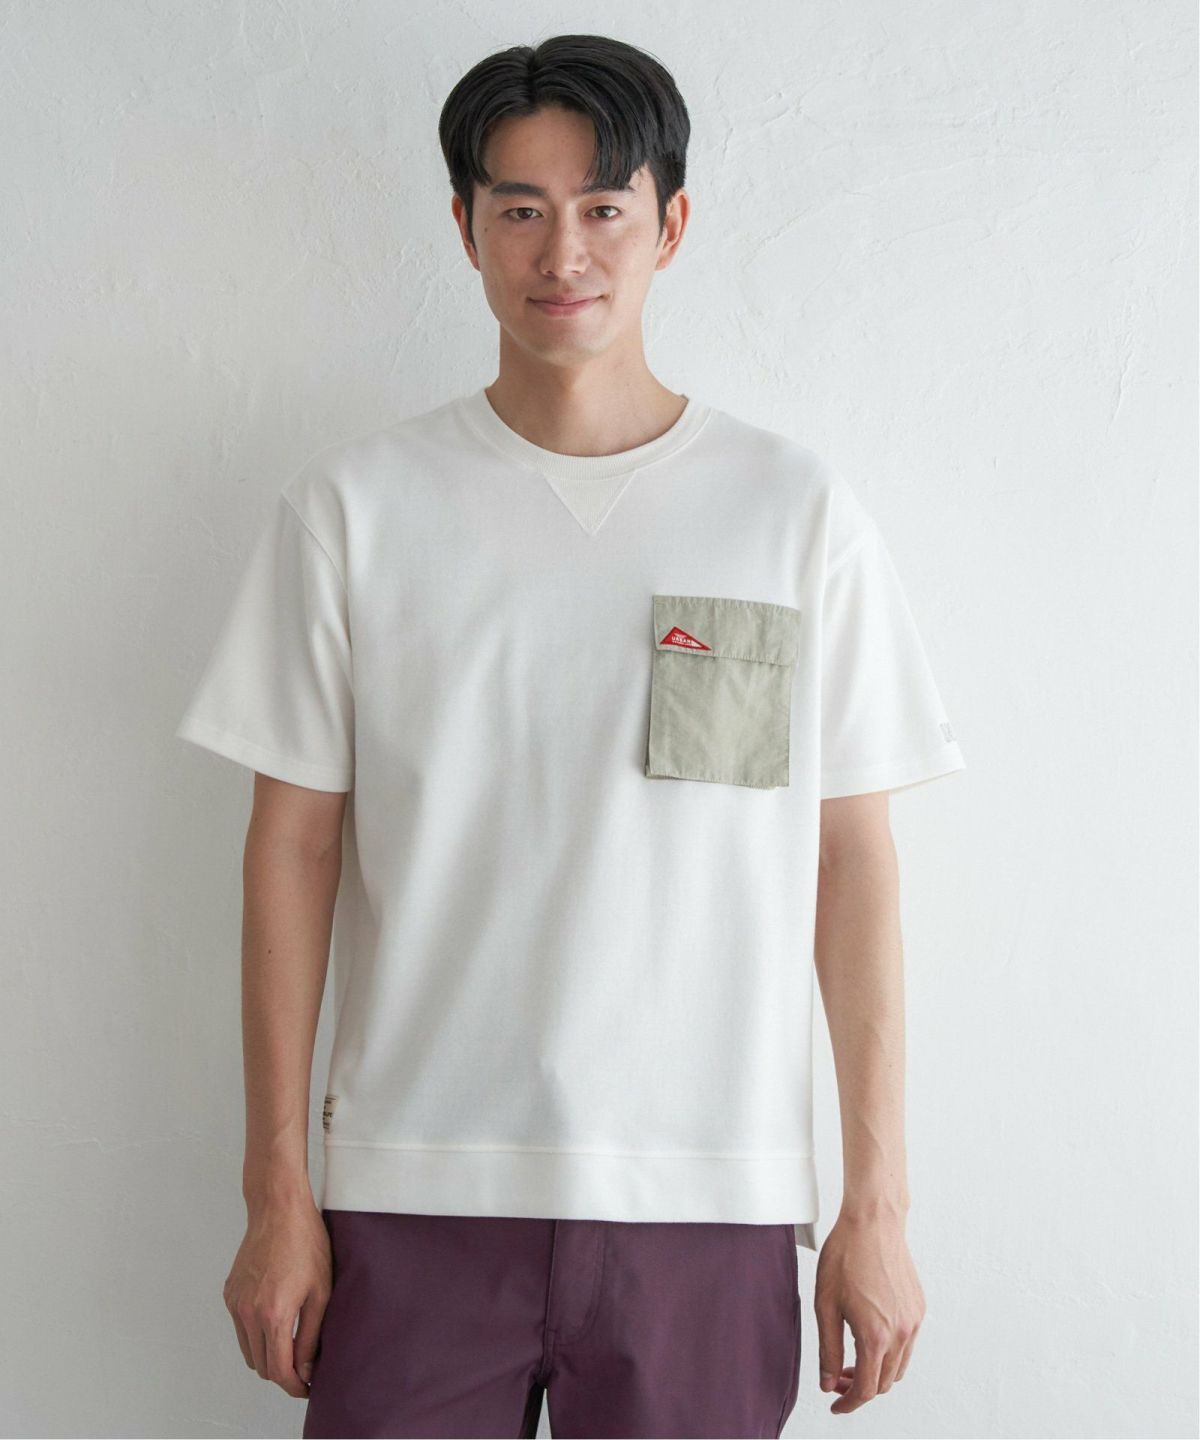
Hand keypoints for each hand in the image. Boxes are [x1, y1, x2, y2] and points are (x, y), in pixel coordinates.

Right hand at [223, 1197, 332, 1397]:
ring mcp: (235, 1304)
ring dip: (268, 1355)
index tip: (308, 1388)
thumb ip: (311, 1335)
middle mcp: (248, 1313)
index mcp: (273, 1315)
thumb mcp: (321, 1291)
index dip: (295, 1386)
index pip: (279, 1371)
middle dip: (283, 1373)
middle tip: (305, 1368)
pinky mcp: (230, 1294)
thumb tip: (306, 1370)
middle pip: (262, 1366)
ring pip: (249, 1351)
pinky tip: (277, 1318)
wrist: (278, 1208)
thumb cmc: (306, 1243)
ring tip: (293, 1344)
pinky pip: (241, 1329)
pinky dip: (256, 1334)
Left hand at [813, 1207, 924, 1413]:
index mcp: (876, 1336)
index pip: (866, 1389)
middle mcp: (901, 1333)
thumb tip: (827, 1382)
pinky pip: (907, 1344)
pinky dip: (890, 1352)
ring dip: (876, 1372)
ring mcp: (914, 1321)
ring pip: (898, 1367)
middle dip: (859, 1387)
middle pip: (884, 1383)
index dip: (848, 1403)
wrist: (873, 1222)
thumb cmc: (846, 1256)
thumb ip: (827, 1349)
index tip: (836, 1406)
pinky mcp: (919, 1308)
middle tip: (836, 1378)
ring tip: (851, 1360)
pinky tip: (870, 1336)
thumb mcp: (825, 1305)